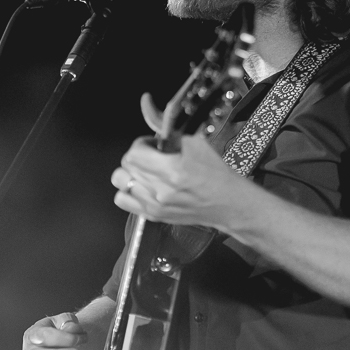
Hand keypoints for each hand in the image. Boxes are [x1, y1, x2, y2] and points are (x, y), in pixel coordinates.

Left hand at [111, 126, 253, 231]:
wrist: (228, 203)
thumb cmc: (217, 175)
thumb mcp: (197, 145)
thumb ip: (172, 137)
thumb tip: (155, 133)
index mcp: (172, 170)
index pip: (134, 153)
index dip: (141, 144)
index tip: (151, 144)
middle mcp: (160, 191)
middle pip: (126, 166)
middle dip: (137, 156)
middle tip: (151, 155)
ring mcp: (155, 205)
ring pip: (121, 182)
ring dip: (130, 172)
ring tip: (145, 171)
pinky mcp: (154, 215)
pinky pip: (122, 200)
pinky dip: (127, 190)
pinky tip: (142, 186)